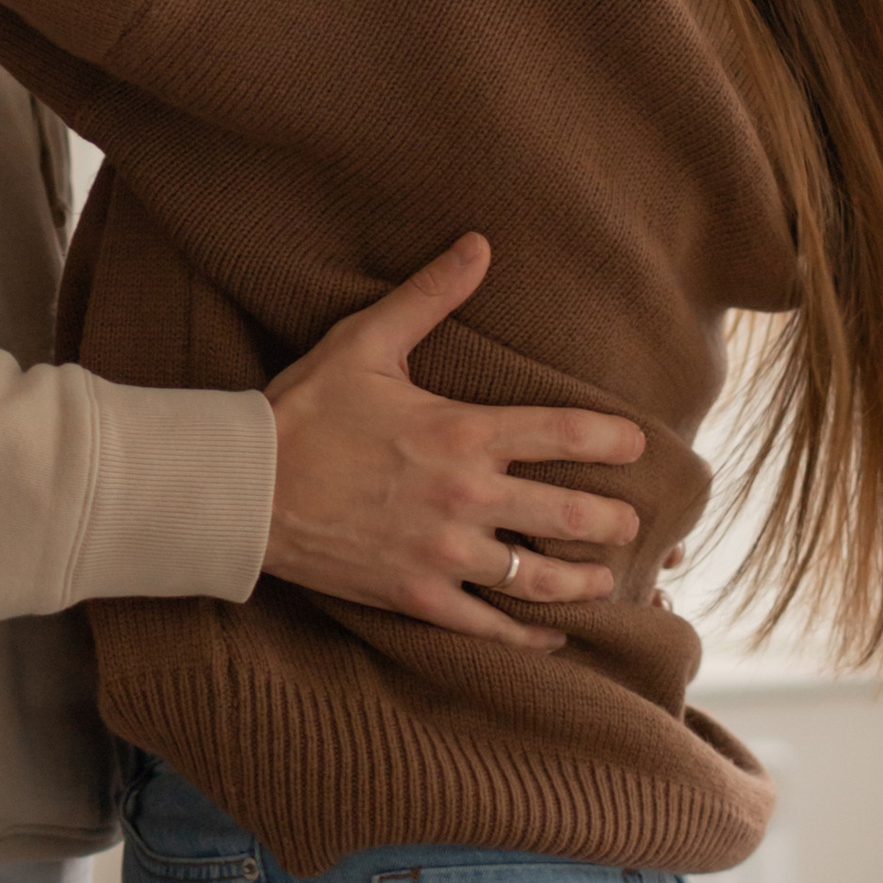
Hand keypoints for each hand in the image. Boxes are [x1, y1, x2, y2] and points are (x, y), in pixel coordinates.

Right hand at [261, 236, 645, 652]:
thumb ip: (429, 297)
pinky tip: (551, 636)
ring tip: (607, 578)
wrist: (243, 489)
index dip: (613, 441)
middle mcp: (465, 497)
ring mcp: (442, 552)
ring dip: (583, 581)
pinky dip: (525, 636)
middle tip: (634, 523)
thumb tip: (478, 245)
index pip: (564, 433)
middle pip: (568, 515)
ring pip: (538, 579)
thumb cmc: (303, 411)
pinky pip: (487, 626)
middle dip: (613, 521)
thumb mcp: (364, 343)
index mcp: (462, 432)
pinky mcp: (415, 595)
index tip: (638, 446)